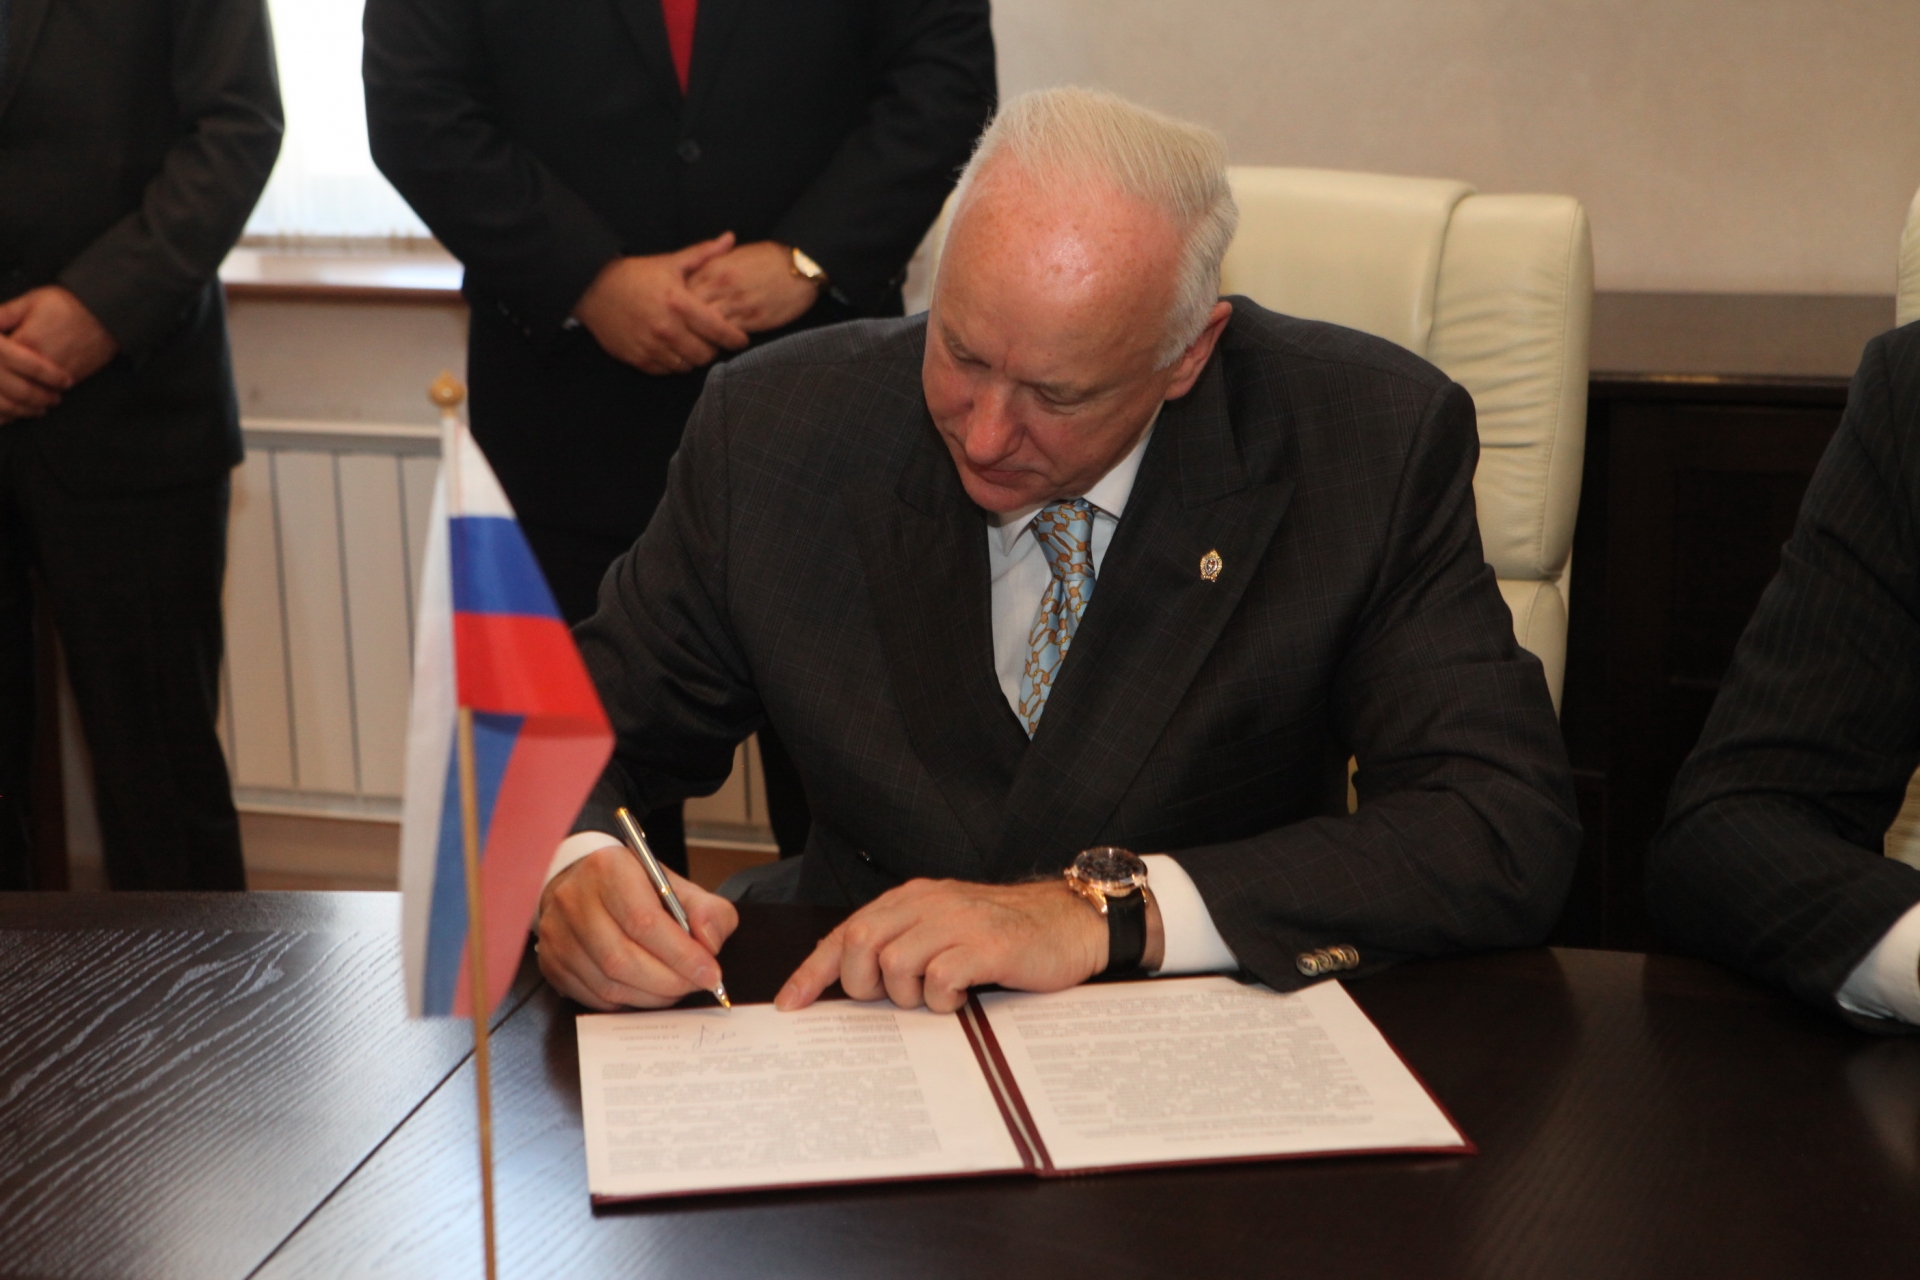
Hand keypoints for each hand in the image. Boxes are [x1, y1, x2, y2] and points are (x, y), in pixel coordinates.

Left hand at [0, 286, 114, 422]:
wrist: (106, 315)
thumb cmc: (67, 305)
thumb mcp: (30, 301)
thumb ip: (3, 314)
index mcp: (25, 342)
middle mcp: (40, 364)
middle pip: (8, 387)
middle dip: (1, 391)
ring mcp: (57, 376)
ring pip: (27, 400)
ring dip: (16, 404)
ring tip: (8, 405)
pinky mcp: (71, 382)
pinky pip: (47, 399)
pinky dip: (33, 405)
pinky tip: (28, 403)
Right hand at [534, 845, 739, 1008]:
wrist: (583, 883)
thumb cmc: (634, 886)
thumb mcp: (677, 885)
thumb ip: (707, 910)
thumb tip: (709, 945)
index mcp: (609, 870)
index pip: (644, 922)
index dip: (681, 955)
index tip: (710, 973)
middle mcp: (574, 900)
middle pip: (623, 959)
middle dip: (669, 981)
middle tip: (695, 984)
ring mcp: (557, 935)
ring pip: (608, 985)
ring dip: (651, 996)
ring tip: (675, 987)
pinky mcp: (551, 963)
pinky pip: (594, 997)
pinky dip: (628, 1001)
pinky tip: (647, 990)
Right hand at [573, 234, 750, 374]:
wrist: (593, 288)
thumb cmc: (635, 274)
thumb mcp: (670, 261)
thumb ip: (703, 254)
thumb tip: (731, 238)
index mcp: (679, 303)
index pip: (718, 330)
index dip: (735, 338)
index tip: (741, 339)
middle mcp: (666, 328)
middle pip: (706, 354)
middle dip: (714, 349)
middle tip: (713, 341)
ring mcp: (651, 346)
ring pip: (687, 366)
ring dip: (693, 358)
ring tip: (693, 344)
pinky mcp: (637, 359)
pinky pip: (666, 371)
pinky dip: (674, 363)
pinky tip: (673, 349)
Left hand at [687, 241, 820, 333]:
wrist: (800, 264)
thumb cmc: (767, 259)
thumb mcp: (732, 256)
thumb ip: (709, 267)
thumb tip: (689, 282)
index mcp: (713, 267)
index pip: (680, 290)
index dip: (674, 305)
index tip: (671, 315)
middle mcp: (720, 285)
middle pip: (688, 311)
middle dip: (681, 324)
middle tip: (679, 335)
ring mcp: (736, 303)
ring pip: (705, 327)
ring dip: (699, 337)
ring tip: (696, 346)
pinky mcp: (752, 319)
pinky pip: (727, 336)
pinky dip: (720, 343)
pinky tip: (718, 346)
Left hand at [776, 877, 1157, 1013]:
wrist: (1072, 922)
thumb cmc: (1007, 933)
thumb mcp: (946, 928)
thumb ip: (903, 943)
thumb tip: (853, 980)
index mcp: (913, 899)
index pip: (846, 932)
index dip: (812, 971)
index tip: (791, 1005)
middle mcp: (929, 903)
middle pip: (859, 944)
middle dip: (861, 984)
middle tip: (890, 1000)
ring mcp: (958, 922)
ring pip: (894, 964)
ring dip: (907, 995)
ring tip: (937, 996)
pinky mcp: (987, 946)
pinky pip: (939, 979)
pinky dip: (942, 999)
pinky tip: (962, 997)